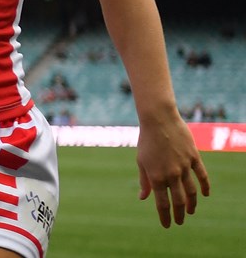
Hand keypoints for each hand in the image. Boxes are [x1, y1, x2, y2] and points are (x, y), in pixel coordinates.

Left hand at [136, 112, 210, 226]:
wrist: (159, 120)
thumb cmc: (146, 141)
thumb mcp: (141, 162)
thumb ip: (144, 181)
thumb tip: (143, 198)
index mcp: (156, 177)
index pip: (162, 203)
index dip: (165, 216)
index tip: (167, 225)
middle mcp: (171, 174)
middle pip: (179, 201)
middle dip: (179, 214)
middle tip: (180, 222)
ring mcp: (184, 166)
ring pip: (192, 191)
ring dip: (192, 203)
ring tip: (190, 211)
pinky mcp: (194, 158)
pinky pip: (202, 175)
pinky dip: (205, 186)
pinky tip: (206, 195)